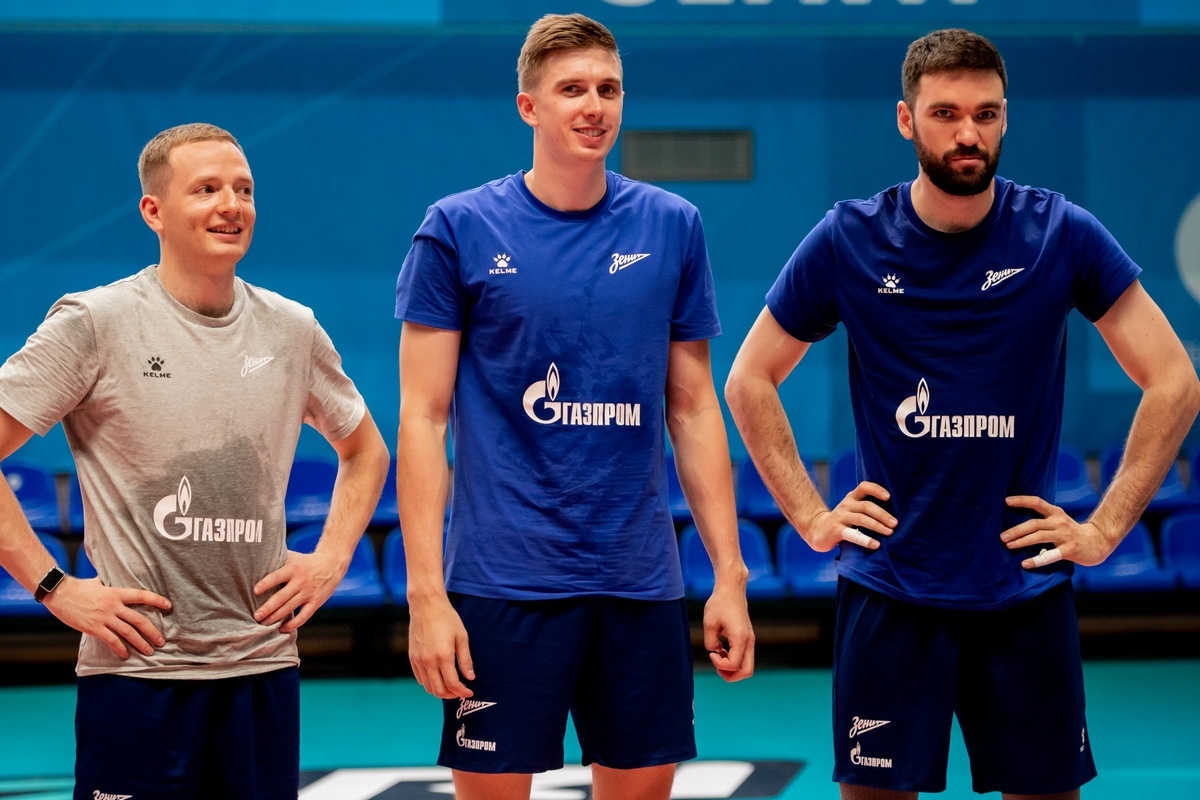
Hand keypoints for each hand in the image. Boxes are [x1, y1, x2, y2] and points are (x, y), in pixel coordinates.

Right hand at [42, 576, 170, 658]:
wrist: (60, 594)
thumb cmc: (79, 587)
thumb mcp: (99, 582)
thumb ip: (110, 583)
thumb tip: (116, 576)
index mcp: (116, 593)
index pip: (142, 595)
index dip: (157, 600)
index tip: (168, 606)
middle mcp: (113, 605)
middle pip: (138, 619)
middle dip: (152, 631)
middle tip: (161, 641)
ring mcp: (104, 617)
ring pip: (127, 632)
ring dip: (140, 643)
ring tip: (149, 651)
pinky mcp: (94, 628)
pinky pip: (111, 640)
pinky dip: (120, 648)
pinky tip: (125, 655)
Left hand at [253, 549, 344, 632]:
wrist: (331, 565)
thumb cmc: (305, 562)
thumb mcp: (292, 557)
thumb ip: (277, 560)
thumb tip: (255, 561)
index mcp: (293, 569)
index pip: (277, 577)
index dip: (266, 584)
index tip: (255, 591)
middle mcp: (300, 581)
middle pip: (282, 597)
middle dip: (268, 608)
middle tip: (256, 616)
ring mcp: (309, 593)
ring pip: (290, 608)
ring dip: (276, 617)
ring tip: (264, 623)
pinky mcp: (315, 602)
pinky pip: (304, 616)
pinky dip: (293, 624)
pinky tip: (283, 629)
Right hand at [407, 596, 474, 698]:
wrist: (426, 605)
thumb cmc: (447, 618)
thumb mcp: (462, 637)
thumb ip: (465, 659)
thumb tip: (470, 678)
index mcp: (444, 656)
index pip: (453, 684)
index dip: (462, 692)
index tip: (469, 692)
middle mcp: (429, 661)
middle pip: (439, 690)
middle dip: (451, 695)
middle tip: (460, 691)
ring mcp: (419, 660)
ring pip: (428, 687)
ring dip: (440, 691)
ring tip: (450, 686)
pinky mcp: (412, 657)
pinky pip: (420, 678)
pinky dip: (429, 683)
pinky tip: (438, 677)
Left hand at [703, 582, 754, 681]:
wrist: (731, 589)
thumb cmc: (719, 603)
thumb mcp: (709, 623)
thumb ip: (710, 642)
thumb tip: (715, 652)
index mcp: (740, 638)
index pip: (733, 665)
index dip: (720, 664)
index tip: (712, 653)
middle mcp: (748, 641)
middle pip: (747, 671)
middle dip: (731, 676)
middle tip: (717, 668)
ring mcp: (750, 639)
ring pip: (747, 666)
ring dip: (733, 668)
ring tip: (718, 659)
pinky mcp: (747, 637)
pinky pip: (745, 657)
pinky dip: (735, 660)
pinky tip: (722, 651)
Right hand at [805, 481, 895, 551]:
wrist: (817, 529)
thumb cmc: (841, 520)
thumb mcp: (851, 509)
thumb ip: (866, 508)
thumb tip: (893, 515)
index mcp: (851, 498)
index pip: (864, 487)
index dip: (876, 489)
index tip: (888, 497)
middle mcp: (846, 505)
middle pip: (866, 506)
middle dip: (882, 514)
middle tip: (895, 523)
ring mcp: (840, 518)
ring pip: (861, 519)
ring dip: (877, 525)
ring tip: (889, 532)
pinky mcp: (836, 531)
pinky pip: (853, 534)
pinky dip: (866, 540)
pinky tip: (875, 545)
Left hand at [1002, 495, 1116, 568]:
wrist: (1098, 542)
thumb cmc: (1072, 533)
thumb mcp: (1059, 521)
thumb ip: (1043, 521)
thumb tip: (1017, 526)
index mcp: (1056, 513)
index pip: (1037, 502)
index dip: (1022, 500)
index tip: (1006, 501)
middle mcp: (1059, 522)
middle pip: (1034, 523)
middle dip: (1016, 529)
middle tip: (1002, 536)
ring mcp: (1064, 536)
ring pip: (1039, 536)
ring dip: (1022, 541)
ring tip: (1009, 545)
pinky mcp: (1069, 550)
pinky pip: (1050, 555)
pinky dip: (1036, 560)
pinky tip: (1025, 563)